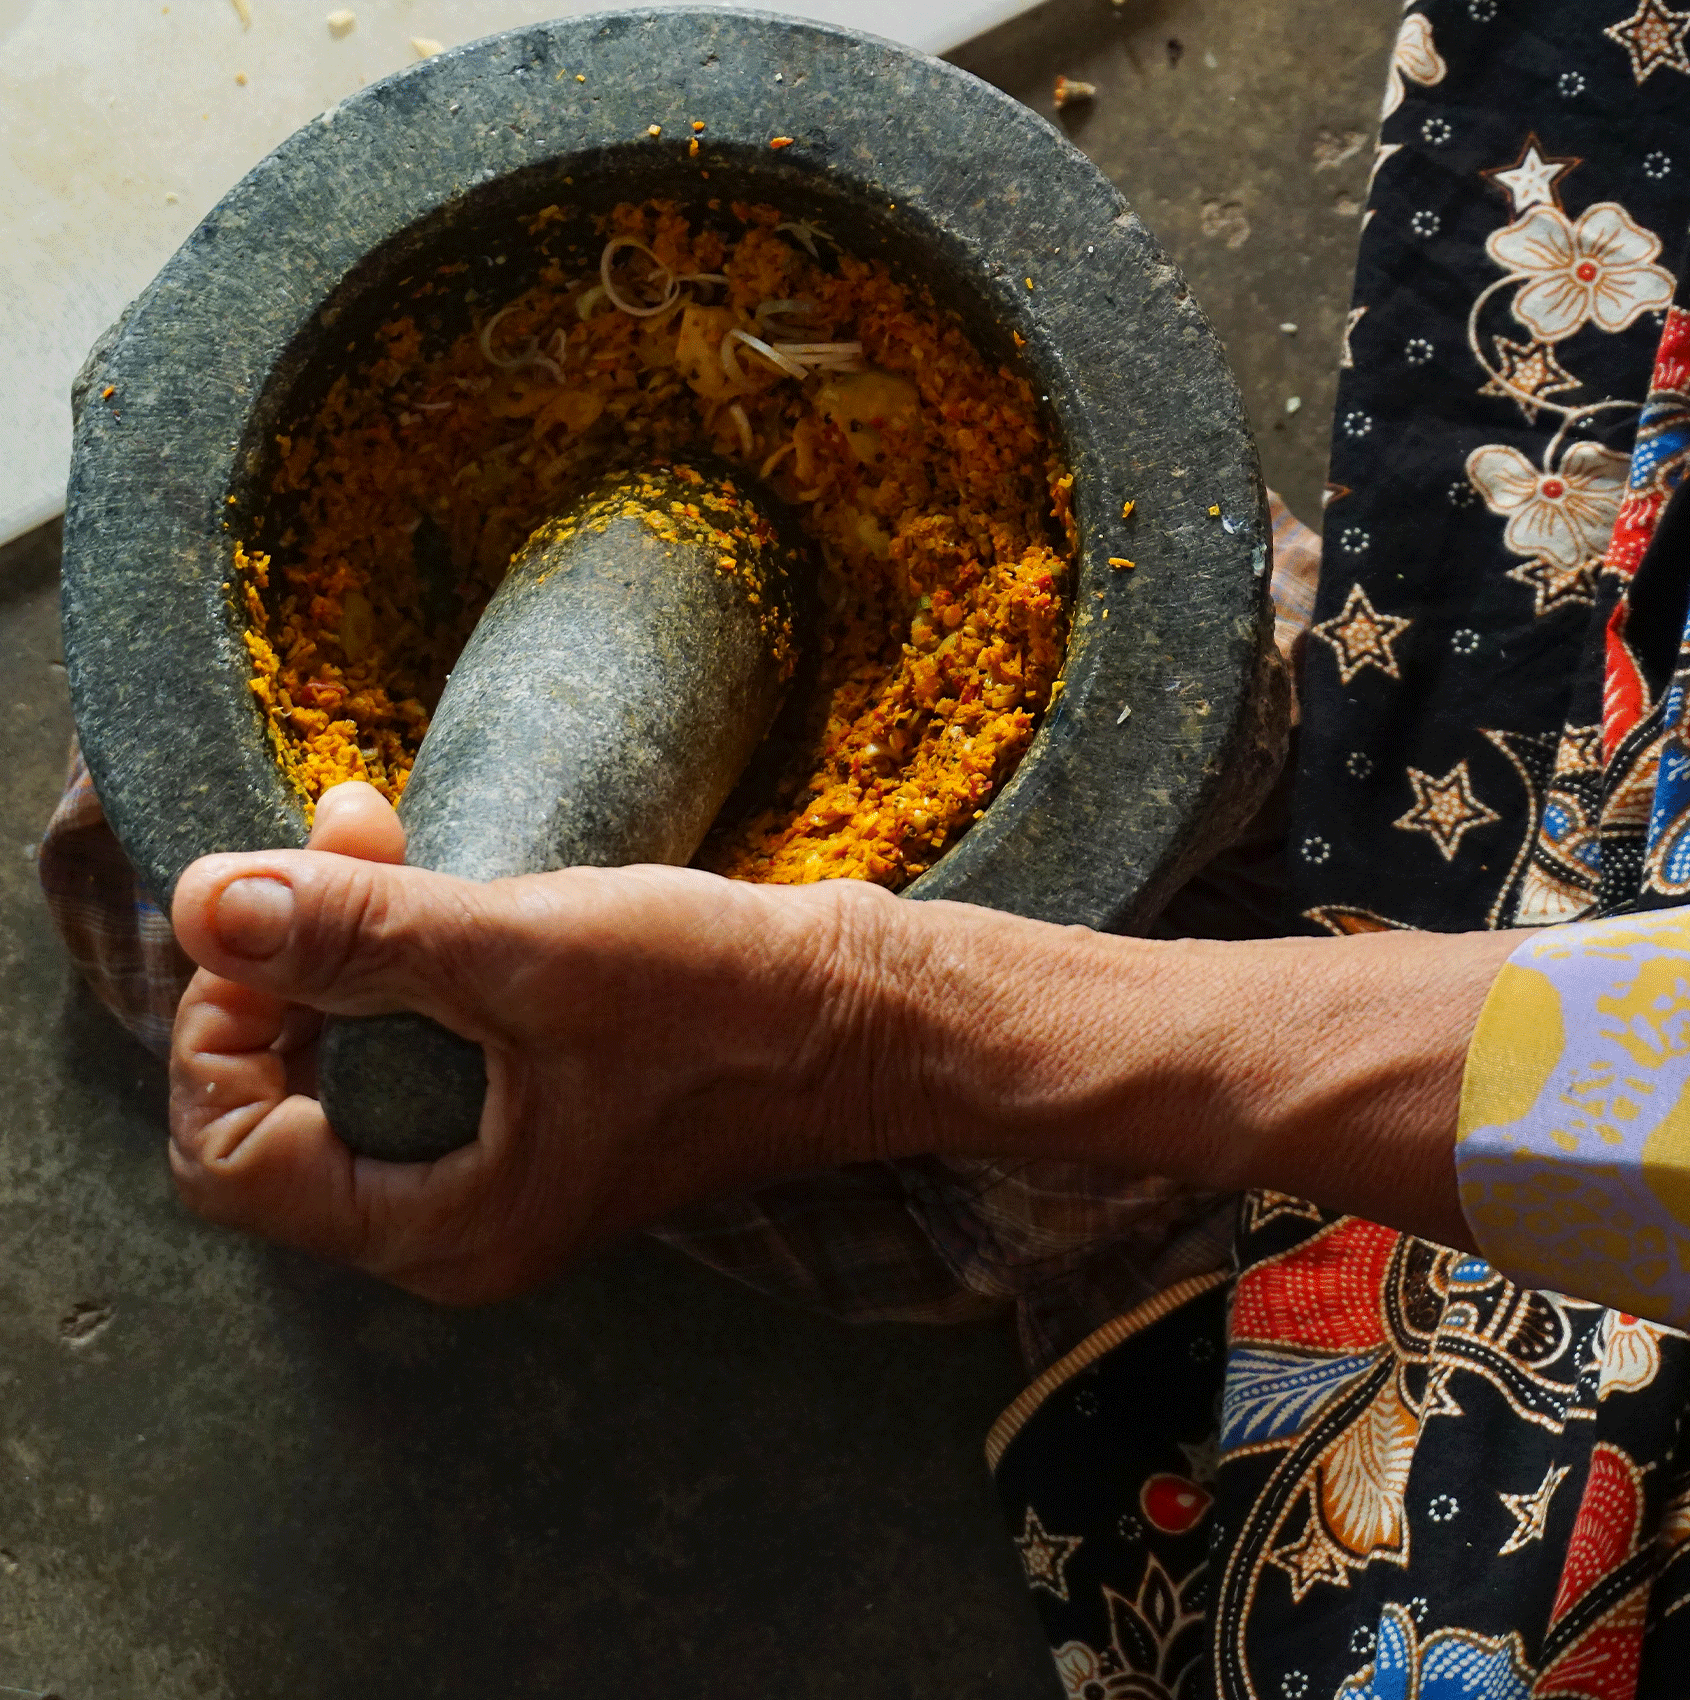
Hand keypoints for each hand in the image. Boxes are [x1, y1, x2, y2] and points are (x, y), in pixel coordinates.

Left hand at [169, 781, 1511, 1302]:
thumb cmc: (745, 1005)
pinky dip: (411, 948)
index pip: (236, 1154)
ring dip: (343, 940)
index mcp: (447, 1227)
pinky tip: (425, 857)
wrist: (898, 1016)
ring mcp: (514, 1159)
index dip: (220, 1028)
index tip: (268, 910)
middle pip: (284, 1102)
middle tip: (321, 842)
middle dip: (278, 967)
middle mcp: (467, 1213)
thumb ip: (366, 932)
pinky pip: (432, 1034)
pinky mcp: (555, 1101)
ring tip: (369, 820)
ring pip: (358, 1057)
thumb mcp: (543, 954)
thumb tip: (202, 899)